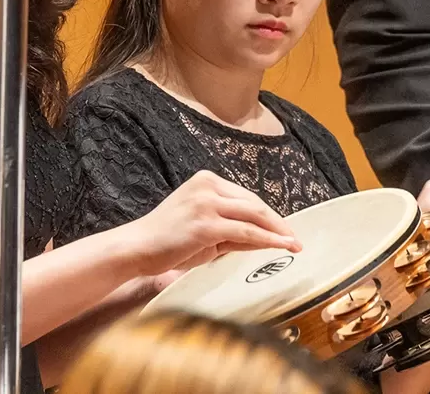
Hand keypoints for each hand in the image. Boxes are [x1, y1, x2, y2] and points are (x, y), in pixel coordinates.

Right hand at [115, 171, 300, 277]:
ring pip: (253, 215)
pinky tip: (279, 247)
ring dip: (277, 231)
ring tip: (293, 244)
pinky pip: (246, 232)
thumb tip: (262, 240)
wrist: (135, 249)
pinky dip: (267, 240)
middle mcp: (207, 186)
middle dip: (278, 222)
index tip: (283, 228)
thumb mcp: (204, 231)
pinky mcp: (206, 224)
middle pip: (254, 203)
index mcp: (206, 181)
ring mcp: (206, 203)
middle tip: (294, 238)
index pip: (245, 197)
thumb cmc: (166, 242)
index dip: (268, 214)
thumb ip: (231, 232)